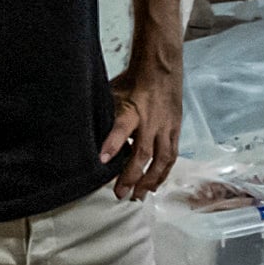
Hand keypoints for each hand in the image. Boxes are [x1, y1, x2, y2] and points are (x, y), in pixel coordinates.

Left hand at [101, 61, 181, 200]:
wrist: (161, 70)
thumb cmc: (133, 82)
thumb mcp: (113, 94)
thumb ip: (105, 116)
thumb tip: (88, 133)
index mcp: (132, 110)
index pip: (121, 128)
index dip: (112, 144)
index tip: (102, 160)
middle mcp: (150, 122)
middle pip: (143, 153)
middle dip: (131, 176)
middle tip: (120, 193)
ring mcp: (165, 127)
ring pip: (162, 159)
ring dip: (150, 180)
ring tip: (140, 195)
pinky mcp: (175, 129)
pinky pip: (172, 155)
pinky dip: (164, 172)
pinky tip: (156, 184)